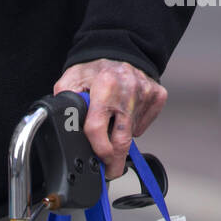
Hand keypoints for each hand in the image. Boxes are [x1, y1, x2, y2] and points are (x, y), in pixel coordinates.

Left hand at [54, 59, 166, 179]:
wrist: (119, 49)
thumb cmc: (95, 69)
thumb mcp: (72, 80)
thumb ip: (65, 102)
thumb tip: (63, 125)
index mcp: (105, 86)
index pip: (98, 128)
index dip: (97, 150)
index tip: (99, 161)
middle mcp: (128, 90)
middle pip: (122, 140)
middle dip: (114, 162)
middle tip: (109, 172)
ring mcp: (145, 93)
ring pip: (132, 133)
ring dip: (121, 136)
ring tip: (112, 121)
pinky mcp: (157, 96)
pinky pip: (143, 123)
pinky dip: (134, 125)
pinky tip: (125, 113)